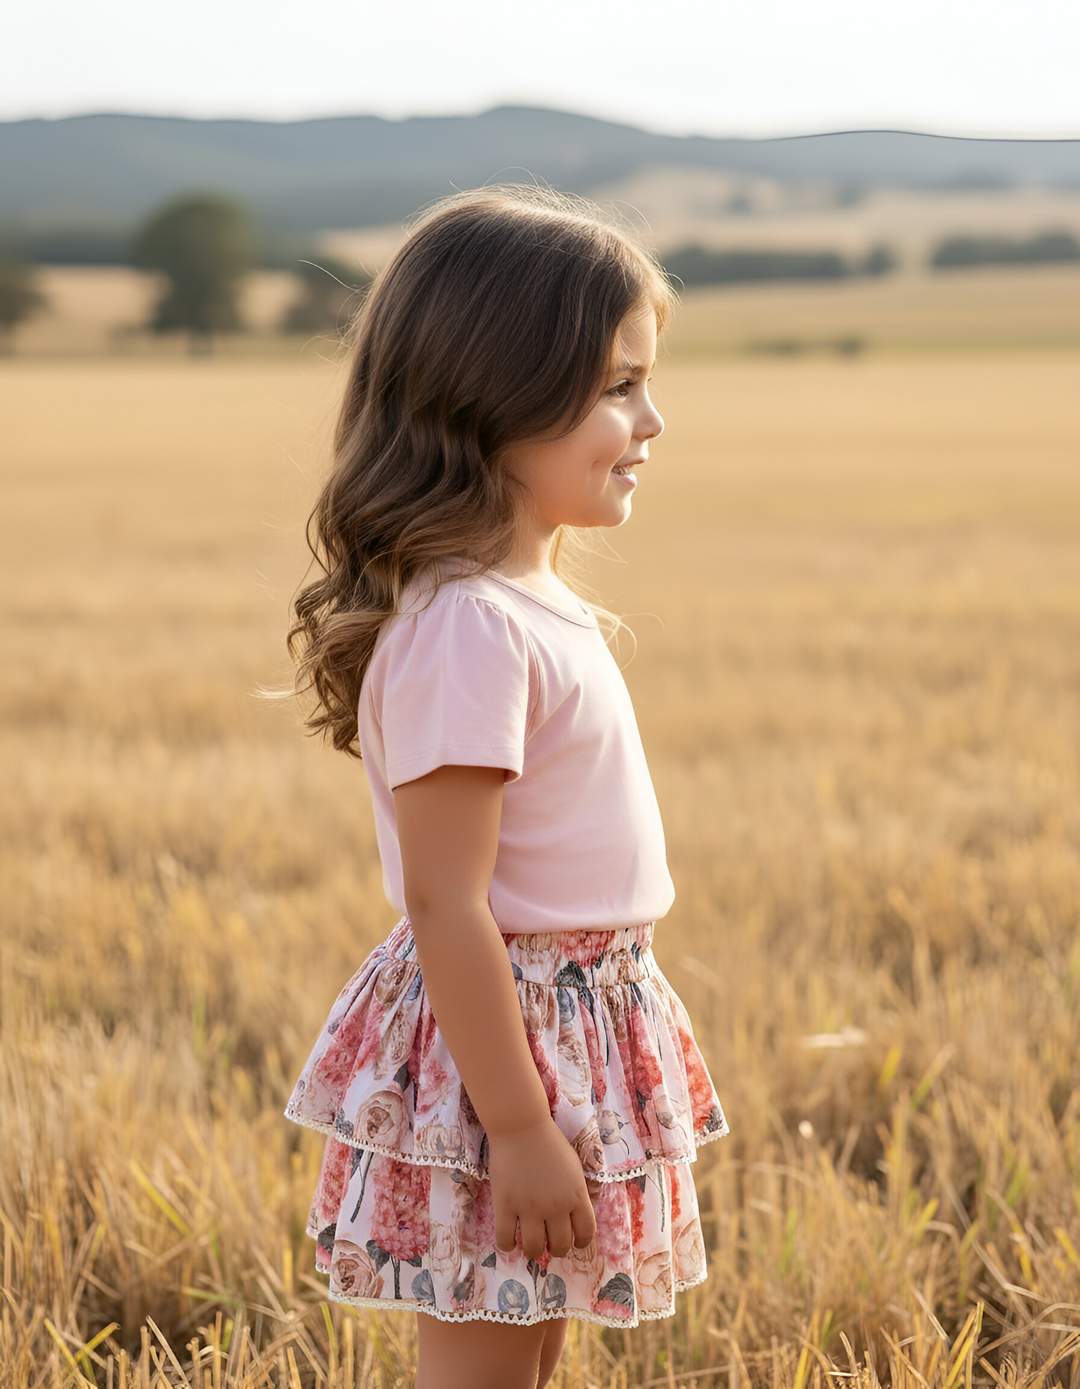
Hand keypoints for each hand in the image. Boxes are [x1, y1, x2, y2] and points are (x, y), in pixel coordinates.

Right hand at [487, 1118, 596, 1260]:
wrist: (521, 1126)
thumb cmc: (549, 1142)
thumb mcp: (574, 1168)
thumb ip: (577, 1194)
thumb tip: (576, 1219)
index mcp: (576, 1195)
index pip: (586, 1233)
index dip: (580, 1242)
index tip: (573, 1242)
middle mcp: (556, 1206)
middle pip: (560, 1246)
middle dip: (555, 1248)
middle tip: (548, 1240)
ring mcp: (530, 1207)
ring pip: (534, 1249)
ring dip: (533, 1250)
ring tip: (529, 1241)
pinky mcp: (505, 1205)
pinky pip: (505, 1240)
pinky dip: (508, 1245)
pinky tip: (509, 1238)